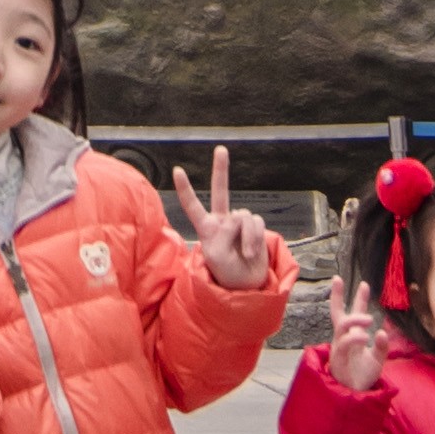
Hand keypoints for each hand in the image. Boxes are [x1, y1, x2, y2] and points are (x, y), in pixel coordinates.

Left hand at [172, 145, 275, 297]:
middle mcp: (221, 220)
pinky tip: (252, 253)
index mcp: (206, 228)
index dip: (185, 189)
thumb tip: (238, 216)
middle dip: (221, 169)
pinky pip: (257, 223)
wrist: (246, 284)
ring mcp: (238, 222)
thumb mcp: (217, 257)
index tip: (177, 170)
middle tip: (220, 149)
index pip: (193, 206)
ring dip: (247, 238)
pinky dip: (255, 239)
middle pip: (221, 191)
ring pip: (243, 216)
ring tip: (244, 255)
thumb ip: (224, 234)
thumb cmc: (226, 273)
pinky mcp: (254, 226)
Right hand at [320, 279, 388, 393]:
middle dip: (336, 296)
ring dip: (354, 320)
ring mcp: (340, 347)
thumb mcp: (378, 359)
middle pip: (337, 314)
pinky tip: (366, 336)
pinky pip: (344, 344)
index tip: (364, 283)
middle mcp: (344, 338)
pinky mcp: (338, 358)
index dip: (359, 299)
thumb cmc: (364, 375)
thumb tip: (382, 332)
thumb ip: (382, 346)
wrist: (356, 394)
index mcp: (354, 336)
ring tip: (369, 320)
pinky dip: (354, 338)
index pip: (354, 313)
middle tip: (337, 279)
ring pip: (341, 326)